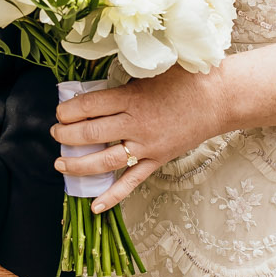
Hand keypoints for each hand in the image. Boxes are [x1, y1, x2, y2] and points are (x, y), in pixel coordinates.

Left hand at [52, 68, 232, 212]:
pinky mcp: (157, 161)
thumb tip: (95, 86)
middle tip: (56, 133)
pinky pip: (131, 182)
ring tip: (61, 163)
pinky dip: (113, 196)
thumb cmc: (186, 80)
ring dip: (79, 164)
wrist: (219, 99)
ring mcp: (147, 147)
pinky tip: (95, 206)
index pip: (90, 107)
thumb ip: (124, 80)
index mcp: (133, 99)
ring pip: (106, 161)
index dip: (68, 110)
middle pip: (92, 135)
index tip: (60, 111)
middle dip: (67, 135)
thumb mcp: (152, 70)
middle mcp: (137, 125)